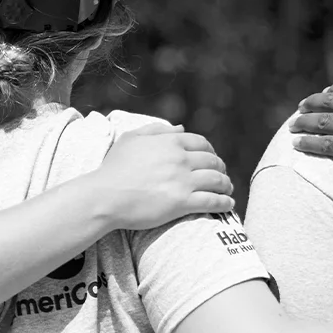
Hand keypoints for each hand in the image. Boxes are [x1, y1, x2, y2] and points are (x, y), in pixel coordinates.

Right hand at [90, 125, 233, 229]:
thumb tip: (181, 128)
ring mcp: (183, 181)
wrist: (104, 196)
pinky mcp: (182, 203)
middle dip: (221, 168)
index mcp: (169, 142)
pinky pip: (213, 201)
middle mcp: (180, 159)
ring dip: (226, 184)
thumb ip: (155, 130)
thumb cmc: (113, 168)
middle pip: (213, 161)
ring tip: (227, 189)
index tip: (210, 159)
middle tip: (221, 175)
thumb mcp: (130, 139)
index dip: (210, 151)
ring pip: (217, 180)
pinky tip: (228, 204)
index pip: (201, 143)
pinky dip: (225, 202)